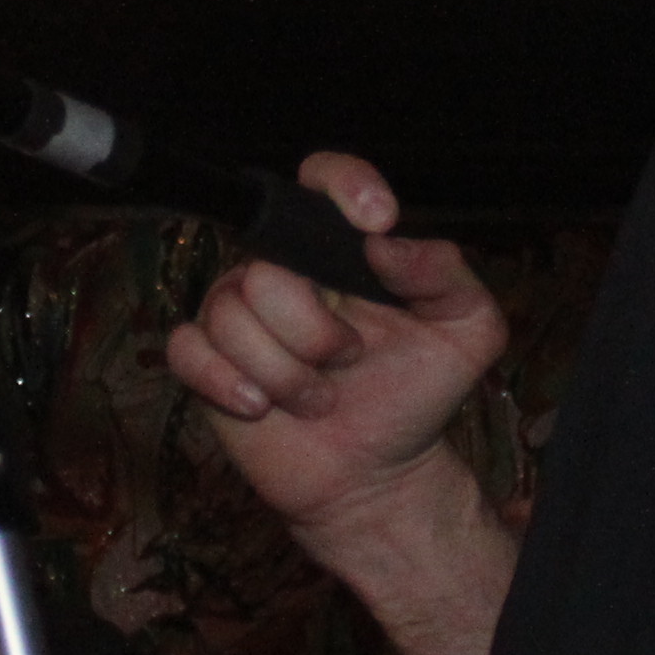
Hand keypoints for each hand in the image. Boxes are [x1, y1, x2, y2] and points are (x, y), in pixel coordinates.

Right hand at [164, 155, 507, 548]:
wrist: (377, 475)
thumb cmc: (416, 396)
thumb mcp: (467, 332)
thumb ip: (446, 274)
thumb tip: (386, 244)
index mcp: (341, 251)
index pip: (323, 179)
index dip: (343, 184)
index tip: (375, 222)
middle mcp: (285, 273)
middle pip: (268, 270)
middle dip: (315, 333)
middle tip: (348, 362)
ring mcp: (240, 316)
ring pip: (231, 316)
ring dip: (285, 374)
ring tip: (318, 399)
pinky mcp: (207, 362)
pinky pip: (187, 348)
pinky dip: (227, 383)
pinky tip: (261, 408)